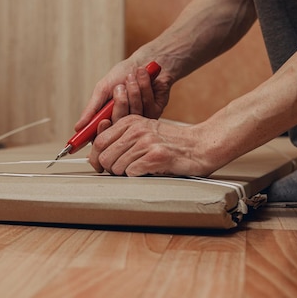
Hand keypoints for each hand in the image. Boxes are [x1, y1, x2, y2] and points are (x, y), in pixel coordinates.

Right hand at [74, 59, 171, 131]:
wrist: (144, 60)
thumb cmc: (122, 74)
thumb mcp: (102, 89)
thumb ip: (92, 108)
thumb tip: (78, 127)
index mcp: (108, 119)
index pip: (102, 137)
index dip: (100, 133)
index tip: (101, 123)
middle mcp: (124, 122)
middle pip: (119, 126)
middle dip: (120, 103)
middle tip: (119, 88)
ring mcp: (140, 119)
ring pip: (135, 114)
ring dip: (132, 92)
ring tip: (131, 78)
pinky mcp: (154, 112)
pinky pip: (148, 106)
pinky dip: (144, 88)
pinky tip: (143, 78)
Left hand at [88, 115, 214, 176]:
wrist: (200, 146)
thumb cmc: (172, 143)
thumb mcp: (145, 132)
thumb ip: (122, 139)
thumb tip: (97, 156)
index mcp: (130, 122)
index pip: (99, 141)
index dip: (96, 158)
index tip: (100, 166)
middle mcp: (136, 129)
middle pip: (104, 156)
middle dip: (110, 169)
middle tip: (123, 171)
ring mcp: (146, 142)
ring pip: (117, 167)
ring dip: (126, 174)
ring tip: (140, 169)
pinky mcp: (155, 156)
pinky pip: (131, 173)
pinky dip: (138, 176)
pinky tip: (149, 170)